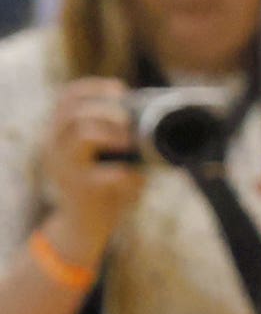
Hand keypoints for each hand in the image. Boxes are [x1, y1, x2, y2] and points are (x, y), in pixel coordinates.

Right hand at [36, 78, 142, 259]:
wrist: (84, 225)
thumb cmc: (102, 185)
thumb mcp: (104, 156)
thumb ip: (117, 136)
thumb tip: (153, 115)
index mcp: (60, 133)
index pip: (66, 98)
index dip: (93, 88)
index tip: (121, 89)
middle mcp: (55, 147)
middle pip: (72, 112)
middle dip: (105, 109)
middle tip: (128, 118)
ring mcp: (64, 168)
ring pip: (81, 135)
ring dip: (111, 133)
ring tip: (130, 141)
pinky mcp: (80, 189)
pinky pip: (102, 174)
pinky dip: (125, 172)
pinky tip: (137, 177)